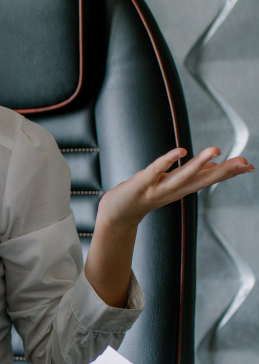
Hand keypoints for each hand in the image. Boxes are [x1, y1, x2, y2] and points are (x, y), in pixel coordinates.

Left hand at [99, 147, 254, 228]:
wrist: (117, 213)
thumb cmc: (146, 195)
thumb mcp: (173, 185)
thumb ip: (193, 175)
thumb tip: (216, 165)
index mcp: (183, 189)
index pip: (210, 179)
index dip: (230, 173)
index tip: (250, 166)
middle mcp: (174, 190)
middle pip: (202, 180)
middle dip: (224, 171)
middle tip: (245, 162)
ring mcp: (158, 187)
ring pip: (182, 176)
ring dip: (199, 164)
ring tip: (215, 150)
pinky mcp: (141, 183)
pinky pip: (155, 170)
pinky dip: (167, 161)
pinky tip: (180, 151)